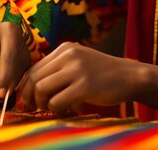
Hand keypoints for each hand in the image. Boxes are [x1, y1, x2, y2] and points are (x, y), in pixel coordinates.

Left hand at [19, 42, 139, 112]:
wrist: (131, 76)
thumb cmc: (102, 74)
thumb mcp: (79, 62)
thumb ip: (58, 68)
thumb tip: (31, 86)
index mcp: (65, 48)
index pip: (33, 68)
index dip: (26, 87)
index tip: (30, 99)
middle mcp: (68, 55)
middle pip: (34, 78)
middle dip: (30, 97)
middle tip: (35, 108)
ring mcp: (77, 69)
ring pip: (41, 89)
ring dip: (42, 104)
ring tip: (51, 108)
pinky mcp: (84, 85)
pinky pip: (57, 101)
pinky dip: (56, 109)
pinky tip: (66, 110)